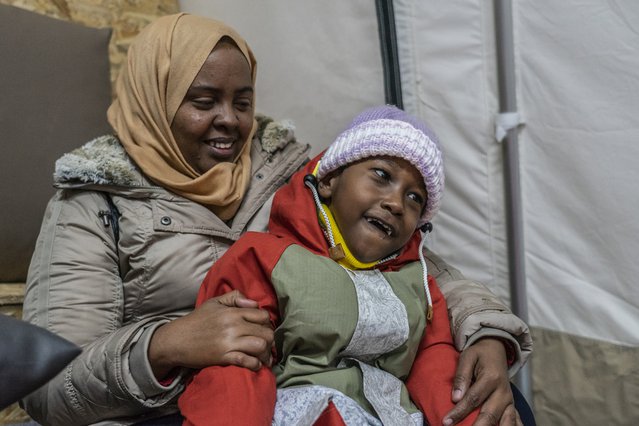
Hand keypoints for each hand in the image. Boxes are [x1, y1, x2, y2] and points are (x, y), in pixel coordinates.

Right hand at [148, 290, 273, 378]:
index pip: (263, 316)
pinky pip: (247, 361)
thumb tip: (254, 303)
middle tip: (266, 345)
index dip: (267, 324)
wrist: (176, 340)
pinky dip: (255, 364)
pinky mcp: (223, 357)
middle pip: (266, 332)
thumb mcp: (214, 302)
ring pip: (260, 346)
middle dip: (270, 340)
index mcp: (233, 312)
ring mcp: (229, 342)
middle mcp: (234, 325)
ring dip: (265, 353)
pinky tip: (255, 365)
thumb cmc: (196, 321)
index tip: (263, 330)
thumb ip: (235, 297)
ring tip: (262, 357)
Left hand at [443, 338, 522, 425]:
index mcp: (491, 378)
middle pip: (490, 415)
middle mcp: (504, 392)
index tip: (446, 421)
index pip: (473, 399)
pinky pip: (516, 421)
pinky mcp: (512, 406)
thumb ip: (461, 377)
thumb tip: (455, 398)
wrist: (496, 349)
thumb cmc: (479, 354)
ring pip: (506, 422)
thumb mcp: (467, 357)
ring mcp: (510, 401)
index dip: (459, 412)